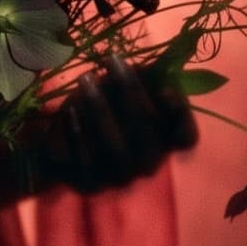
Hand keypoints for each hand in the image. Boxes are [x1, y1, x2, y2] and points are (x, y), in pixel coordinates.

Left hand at [20, 63, 197, 196]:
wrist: (60, 141)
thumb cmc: (100, 106)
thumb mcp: (123, 87)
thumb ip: (142, 76)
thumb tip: (153, 66)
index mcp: (163, 140)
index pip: (186, 138)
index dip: (181, 116)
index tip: (163, 90)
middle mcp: (147, 162)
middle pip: (148, 133)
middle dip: (131, 92)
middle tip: (112, 60)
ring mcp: (119, 177)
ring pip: (117, 148)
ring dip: (102, 110)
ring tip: (86, 80)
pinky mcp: (91, 184)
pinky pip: (87, 162)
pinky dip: (79, 134)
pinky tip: (71, 110)